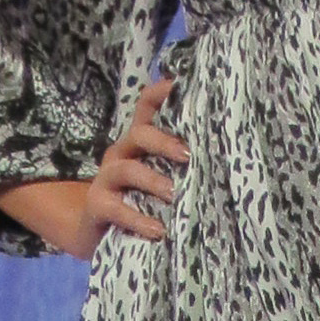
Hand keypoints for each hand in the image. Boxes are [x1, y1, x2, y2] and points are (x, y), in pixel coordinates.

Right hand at [84, 78, 187, 246]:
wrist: (96, 233)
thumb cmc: (140, 201)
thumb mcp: (160, 178)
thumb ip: (180, 164)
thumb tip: (223, 153)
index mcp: (138, 142)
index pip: (146, 107)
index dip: (161, 94)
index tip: (181, 86)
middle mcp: (121, 154)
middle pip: (138, 134)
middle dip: (163, 142)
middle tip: (187, 156)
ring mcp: (106, 179)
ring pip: (127, 170)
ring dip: (154, 181)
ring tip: (175, 195)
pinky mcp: (97, 205)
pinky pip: (116, 208)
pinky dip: (138, 219)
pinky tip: (158, 230)